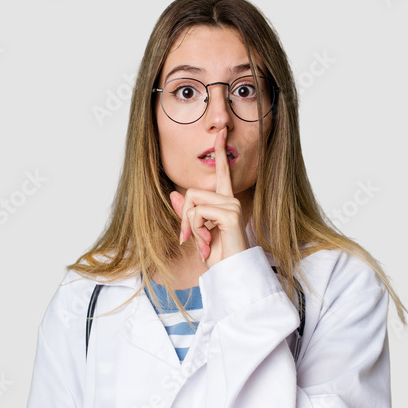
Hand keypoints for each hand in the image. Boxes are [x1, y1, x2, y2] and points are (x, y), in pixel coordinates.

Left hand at [170, 127, 249, 268]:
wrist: (231, 275)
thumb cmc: (218, 257)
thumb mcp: (196, 233)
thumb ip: (187, 213)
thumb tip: (175, 194)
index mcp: (225, 202)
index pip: (222, 172)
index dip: (220, 152)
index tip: (222, 132)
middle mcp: (230, 200)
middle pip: (192, 192)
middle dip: (184, 217)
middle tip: (189, 238)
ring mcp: (232, 206)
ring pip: (193, 203)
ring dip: (191, 226)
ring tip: (202, 242)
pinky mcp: (230, 215)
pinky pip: (199, 213)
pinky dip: (197, 229)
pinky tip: (207, 242)